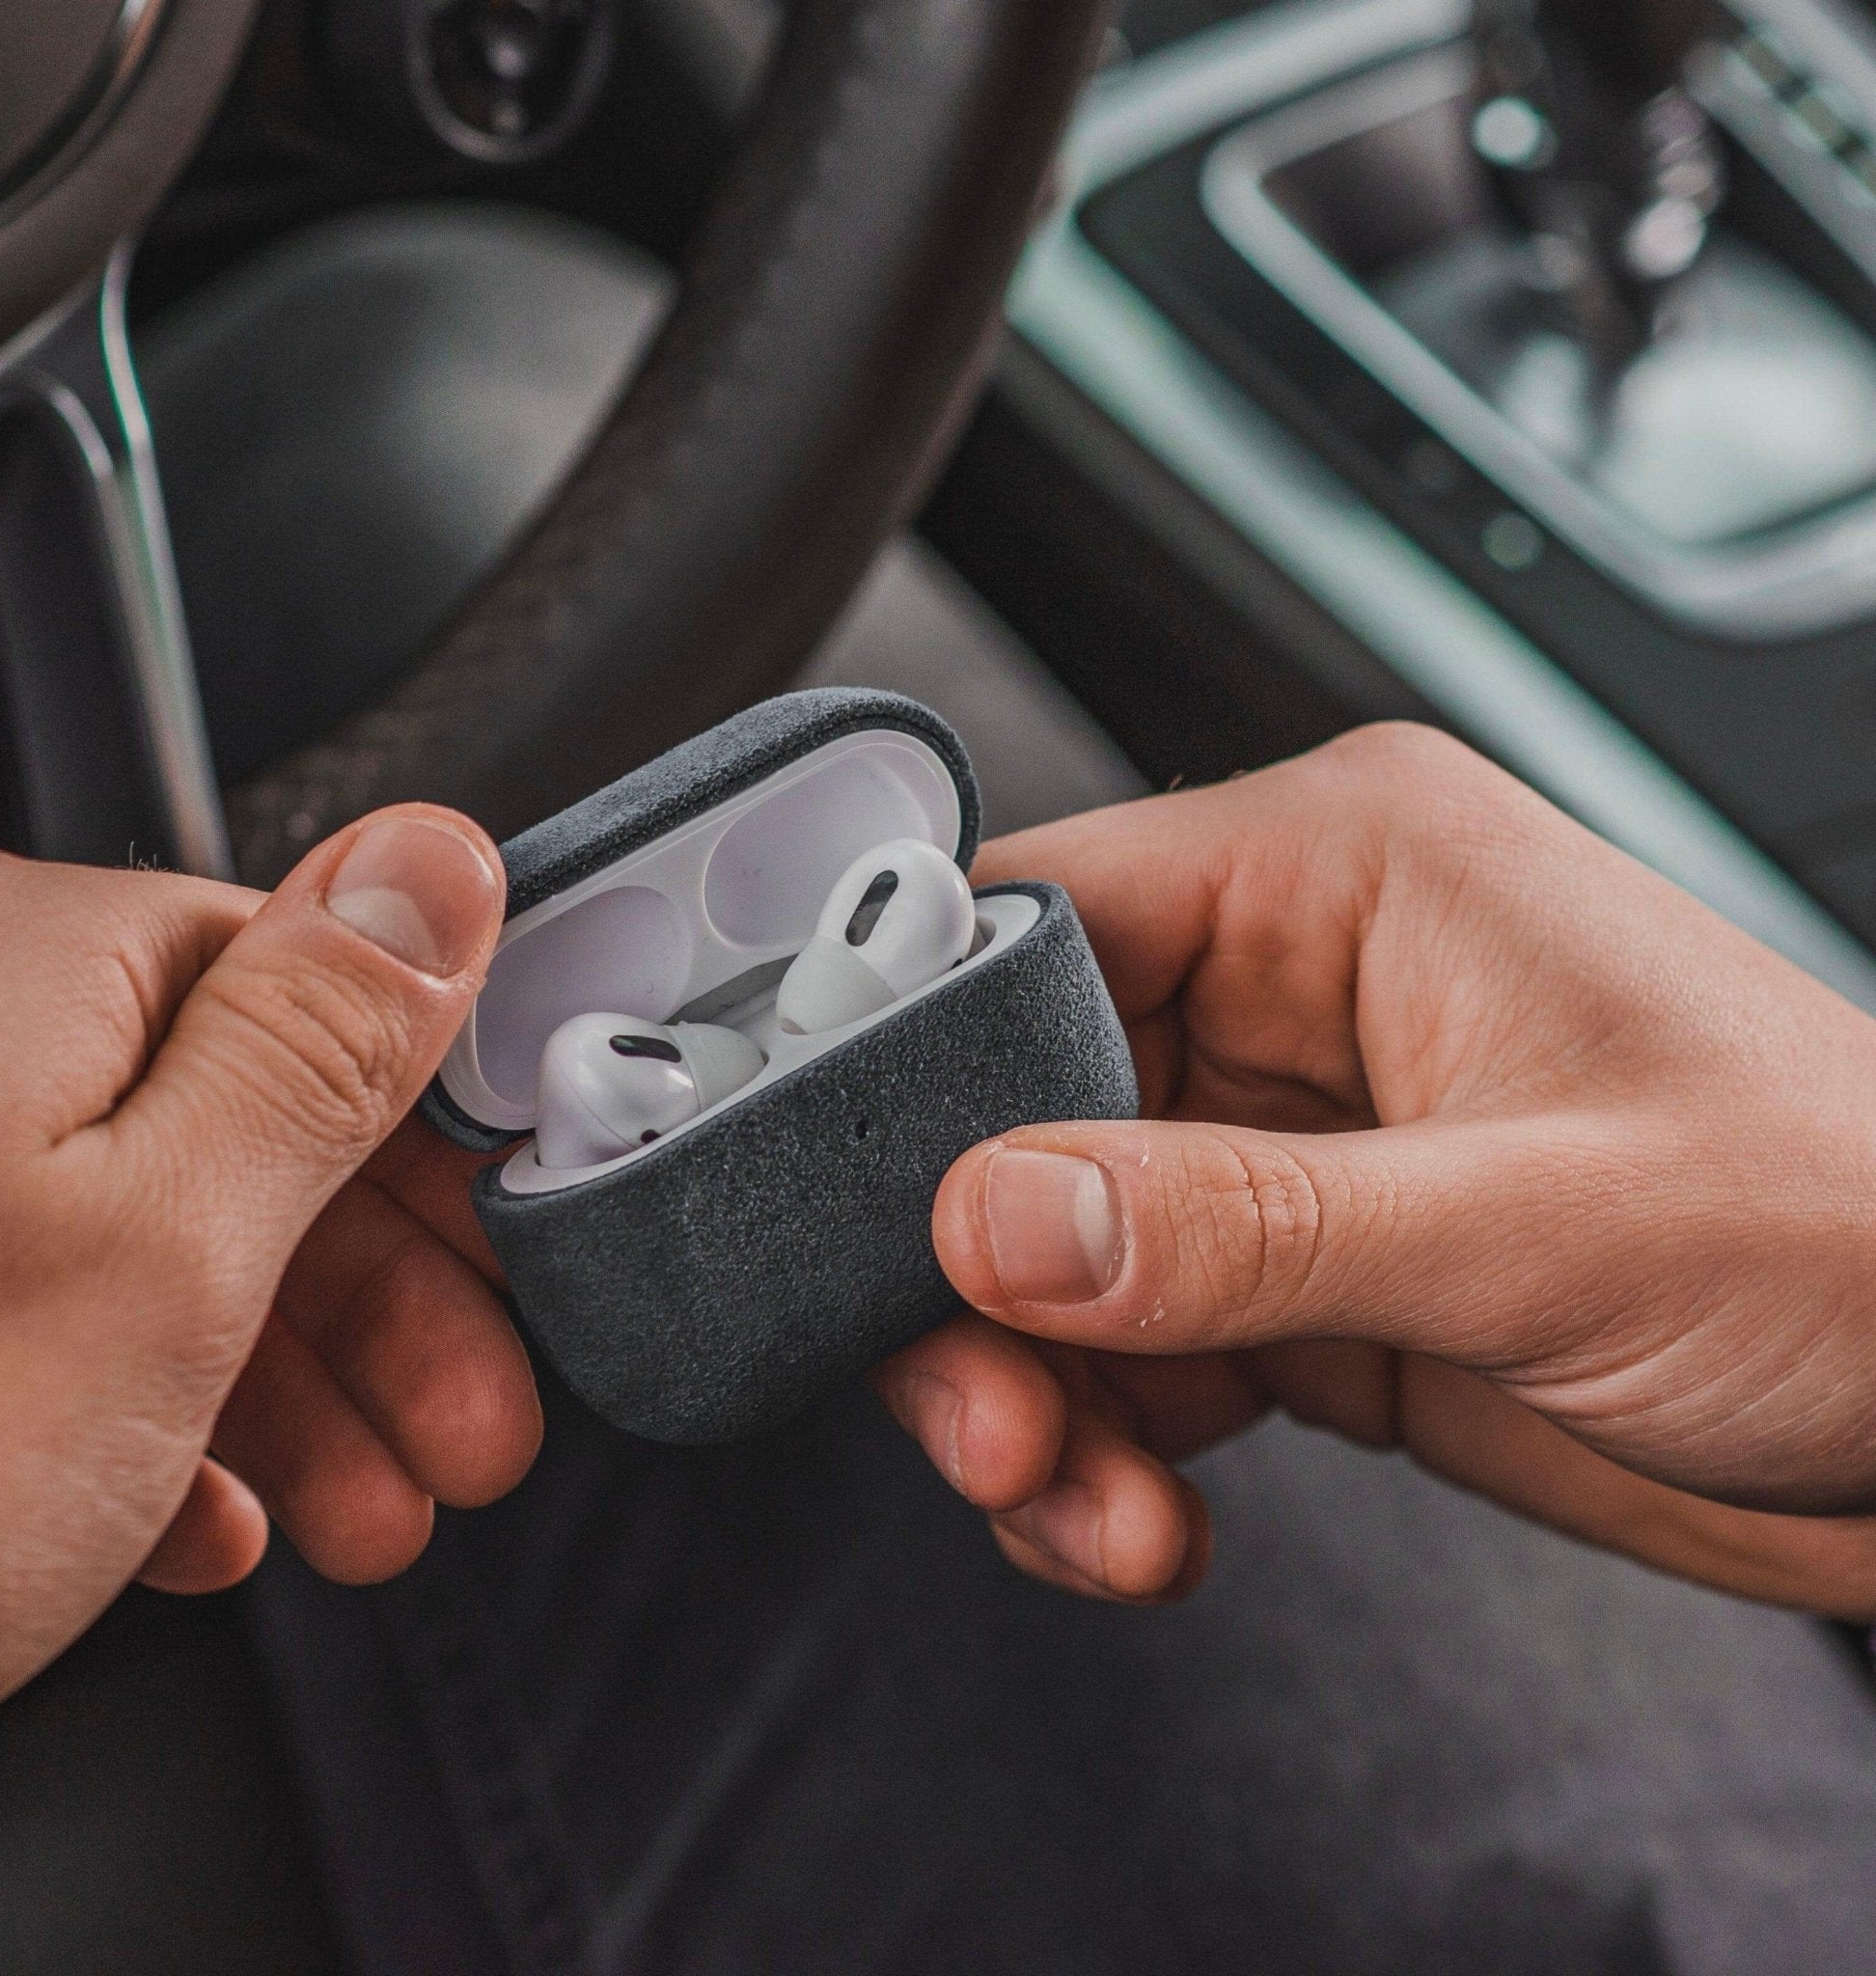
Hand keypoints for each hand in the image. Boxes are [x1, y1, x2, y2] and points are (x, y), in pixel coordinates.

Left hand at [0, 809, 540, 1752]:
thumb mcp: (170, 1247)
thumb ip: (324, 1039)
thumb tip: (434, 865)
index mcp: (20, 960)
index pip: (319, 994)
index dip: (439, 1150)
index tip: (508, 1259)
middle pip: (240, 1127)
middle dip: (378, 1306)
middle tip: (463, 1430)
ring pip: (145, 1231)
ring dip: (283, 1384)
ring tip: (362, 1511)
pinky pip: (34, 1302)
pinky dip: (137, 1409)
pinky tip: (188, 1515)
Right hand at [877, 725, 1875, 1617]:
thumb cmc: (1856, 1233)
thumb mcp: (1542, 1227)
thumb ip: (1249, 1222)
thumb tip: (1004, 1214)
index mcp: (1341, 876)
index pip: (1039, 917)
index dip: (917, 1056)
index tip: (860, 1204)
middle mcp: (1294, 990)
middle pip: (1013, 1109)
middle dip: (976, 1281)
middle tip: (988, 1413)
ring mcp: (1292, 1141)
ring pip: (1053, 1252)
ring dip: (1038, 1393)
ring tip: (1087, 1502)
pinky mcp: (1303, 1275)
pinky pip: (1130, 1350)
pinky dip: (1107, 1447)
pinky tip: (1143, 1516)